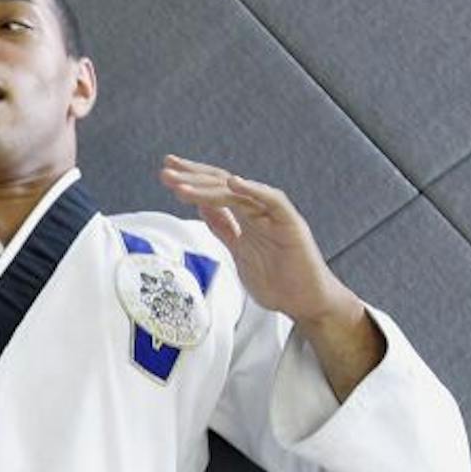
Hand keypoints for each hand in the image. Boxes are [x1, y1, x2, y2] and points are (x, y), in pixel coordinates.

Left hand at [160, 154, 384, 397]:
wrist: (304, 302)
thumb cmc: (276, 280)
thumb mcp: (238, 249)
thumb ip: (223, 226)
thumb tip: (201, 206)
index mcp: (245, 216)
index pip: (214, 190)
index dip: (191, 180)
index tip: (166, 172)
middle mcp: (259, 210)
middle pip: (223, 185)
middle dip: (193, 176)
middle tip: (166, 169)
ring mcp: (274, 216)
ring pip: (239, 192)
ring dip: (208, 186)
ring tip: (180, 184)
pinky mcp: (291, 225)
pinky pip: (273, 202)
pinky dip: (254, 190)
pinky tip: (234, 182)